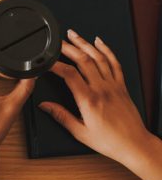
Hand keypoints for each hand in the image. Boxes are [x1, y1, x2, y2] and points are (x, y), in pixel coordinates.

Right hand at [42, 31, 161, 179]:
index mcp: (89, 100)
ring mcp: (113, 85)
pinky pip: (115, 63)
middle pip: (83, 60)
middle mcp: (102, 89)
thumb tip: (45, 106)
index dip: (55, 64)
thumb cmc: (110, 142)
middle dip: (68, 47)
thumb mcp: (80, 132)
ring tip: (73, 35)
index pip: (69, 74)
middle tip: (57, 41)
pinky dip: (107, 50)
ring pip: (98, 57)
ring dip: (84, 43)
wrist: (135, 145)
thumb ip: (61, 116)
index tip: (45, 60)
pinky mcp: (122, 86)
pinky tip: (99, 42)